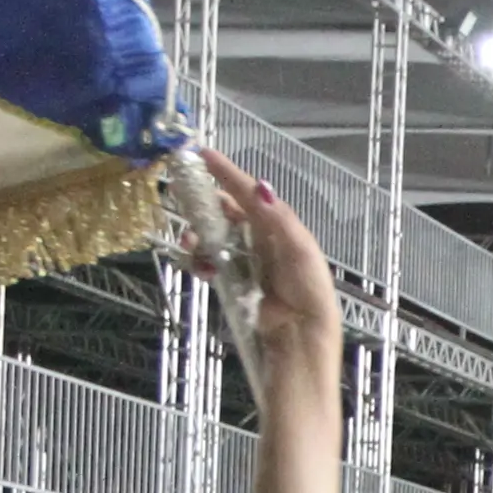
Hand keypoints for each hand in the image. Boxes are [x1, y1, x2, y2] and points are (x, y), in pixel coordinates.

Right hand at [200, 149, 338, 361]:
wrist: (301, 337)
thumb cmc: (308, 292)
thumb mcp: (301, 251)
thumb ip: (279, 219)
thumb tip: (259, 186)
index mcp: (280, 228)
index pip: (250, 194)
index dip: (228, 174)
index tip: (203, 155)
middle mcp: (262, 241)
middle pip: (227, 214)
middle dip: (205, 207)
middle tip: (183, 199)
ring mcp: (246, 263)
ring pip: (214, 239)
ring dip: (199, 237)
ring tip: (190, 243)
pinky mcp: (234, 285)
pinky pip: (211, 265)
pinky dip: (202, 262)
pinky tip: (200, 267)